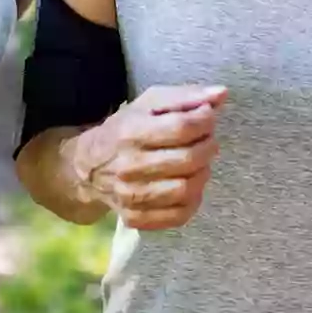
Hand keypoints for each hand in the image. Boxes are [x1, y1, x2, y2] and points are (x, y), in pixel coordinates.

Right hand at [63, 84, 226, 230]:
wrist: (90, 166)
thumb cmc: (127, 128)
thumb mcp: (150, 103)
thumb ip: (186, 96)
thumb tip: (221, 94)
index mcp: (131, 131)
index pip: (181, 127)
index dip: (205, 121)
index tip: (208, 117)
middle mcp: (129, 166)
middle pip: (187, 160)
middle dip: (208, 146)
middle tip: (207, 140)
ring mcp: (131, 195)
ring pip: (186, 189)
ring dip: (202, 173)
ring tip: (199, 162)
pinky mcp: (135, 218)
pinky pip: (179, 215)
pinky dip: (193, 199)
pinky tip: (189, 184)